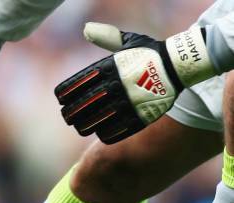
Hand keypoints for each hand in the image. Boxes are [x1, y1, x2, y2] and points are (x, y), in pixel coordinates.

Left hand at [55, 23, 214, 143]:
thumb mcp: (128, 41)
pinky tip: (100, 132)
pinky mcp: (137, 118)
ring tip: (82, 126)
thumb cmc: (150, 54)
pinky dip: (104, 134)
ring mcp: (125, 104)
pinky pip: (113, 132)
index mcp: (108, 69)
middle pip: (80, 108)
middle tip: (69, 117)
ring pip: (93, 122)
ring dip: (84, 126)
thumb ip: (106, 37)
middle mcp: (114, 87)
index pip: (76, 86)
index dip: (64, 95)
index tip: (62, 100)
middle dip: (70, 114)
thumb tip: (86, 29)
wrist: (179, 66)